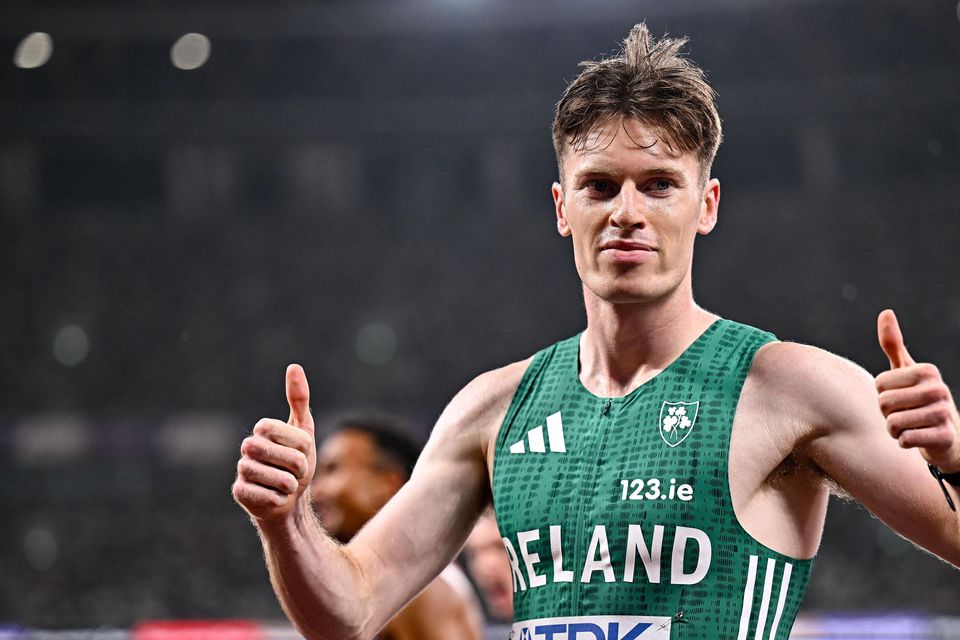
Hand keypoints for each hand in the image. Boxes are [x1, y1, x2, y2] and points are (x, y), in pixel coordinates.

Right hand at [232, 364, 316, 520]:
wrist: (287, 498)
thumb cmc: (296, 462)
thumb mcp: (304, 429)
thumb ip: (299, 399)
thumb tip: (294, 367)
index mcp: (263, 428)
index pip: (296, 436)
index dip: (304, 447)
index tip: (300, 451)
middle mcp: (248, 446)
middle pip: (290, 458)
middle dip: (301, 468)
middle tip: (295, 471)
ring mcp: (241, 469)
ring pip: (281, 480)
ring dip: (292, 486)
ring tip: (285, 485)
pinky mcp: (239, 492)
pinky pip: (271, 498)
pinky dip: (280, 500)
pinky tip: (273, 497)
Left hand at [876, 309, 959, 471]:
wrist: (946, 437)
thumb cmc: (918, 399)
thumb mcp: (905, 370)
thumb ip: (893, 344)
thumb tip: (885, 312)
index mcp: (927, 371)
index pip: (879, 384)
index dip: (883, 394)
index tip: (900, 396)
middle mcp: (939, 389)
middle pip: (884, 403)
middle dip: (887, 413)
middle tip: (904, 413)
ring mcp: (944, 413)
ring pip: (893, 423)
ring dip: (894, 429)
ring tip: (910, 425)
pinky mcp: (944, 437)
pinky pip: (905, 440)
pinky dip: (904, 442)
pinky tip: (917, 438)